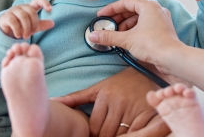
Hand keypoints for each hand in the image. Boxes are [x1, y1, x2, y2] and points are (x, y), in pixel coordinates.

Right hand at [0, 0, 54, 38]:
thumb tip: (53, 23)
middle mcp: (22, 7)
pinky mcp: (6, 16)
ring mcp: (13, 10)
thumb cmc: (21, 25)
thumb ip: (42, 24)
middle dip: (33, 24)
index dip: (44, 3)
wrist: (6, 29)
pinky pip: (13, 21)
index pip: (37, 1)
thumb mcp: (33, 26)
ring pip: (23, 16)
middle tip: (32, 33)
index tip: (50, 9)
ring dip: (26, 28)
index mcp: (30, 7)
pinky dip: (17, 30)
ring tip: (26, 36)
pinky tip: (18, 35)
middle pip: (31, 11)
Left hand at [52, 67, 169, 135]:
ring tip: (118, 131)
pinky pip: (136, 134)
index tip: (95, 134)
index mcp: (105, 95)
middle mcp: (118, 101)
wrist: (149, 72)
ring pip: (120, 136)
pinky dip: (133, 136)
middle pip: (106, 133)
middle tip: (107, 134)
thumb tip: (54, 101)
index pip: (94, 127)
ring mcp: (134, 108)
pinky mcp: (148, 113)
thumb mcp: (98, 88)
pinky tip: (130, 131)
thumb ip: (76, 97)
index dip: (93, 134)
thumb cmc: (120, 83)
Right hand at [90, 0, 183, 67]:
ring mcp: (161, 19)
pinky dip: (135, 30)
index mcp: (148, 6)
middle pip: (132, 10)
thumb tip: (93, 36)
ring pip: (139, 18)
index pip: (125, 3)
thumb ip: (109, 36)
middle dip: (118, 18)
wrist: (173, 58)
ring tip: (116, 35)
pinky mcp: (163, 29)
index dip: (111, 9)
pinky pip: (145, 25)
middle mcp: (156, 9)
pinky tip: (127, 39)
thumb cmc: (153, 44)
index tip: (101, 16)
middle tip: (107, 26)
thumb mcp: (127, 39)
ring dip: (126, 25)